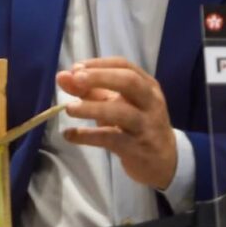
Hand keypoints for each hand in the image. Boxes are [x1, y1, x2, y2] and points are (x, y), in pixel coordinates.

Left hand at [57, 57, 176, 189]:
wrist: (164, 161)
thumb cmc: (136, 123)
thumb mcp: (115, 103)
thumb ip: (88, 89)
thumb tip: (61, 77)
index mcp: (146, 85)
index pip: (124, 65)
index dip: (98, 64)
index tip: (75, 69)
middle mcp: (151, 102)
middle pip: (129, 82)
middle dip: (100, 77)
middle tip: (75, 79)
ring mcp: (147, 126)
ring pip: (121, 112)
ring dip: (92, 108)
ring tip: (69, 108)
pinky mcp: (138, 148)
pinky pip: (110, 139)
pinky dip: (87, 136)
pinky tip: (69, 135)